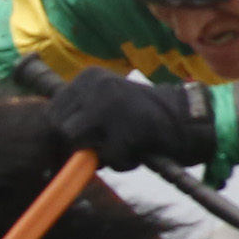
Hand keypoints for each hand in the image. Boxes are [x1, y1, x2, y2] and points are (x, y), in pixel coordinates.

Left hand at [45, 69, 213, 171]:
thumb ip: (78, 114)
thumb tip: (48, 142)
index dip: (63, 132)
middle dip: (78, 143)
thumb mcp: (105, 103)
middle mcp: (96, 86)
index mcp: (88, 76)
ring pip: (78, 143)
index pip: (52, 110)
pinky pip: (109, 158)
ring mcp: (110, 107)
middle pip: (60, 128)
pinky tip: (140, 147)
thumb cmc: (143, 117)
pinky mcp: (125, 130)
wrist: (190, 117)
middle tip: (107, 143)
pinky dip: (123, 161)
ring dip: (100, 153)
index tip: (80, 139)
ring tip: (124, 144)